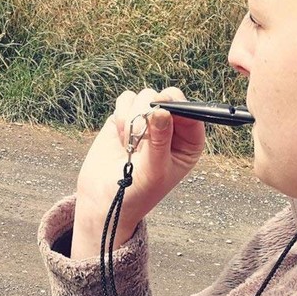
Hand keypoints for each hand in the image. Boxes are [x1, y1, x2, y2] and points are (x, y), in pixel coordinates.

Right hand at [71, 87, 205, 258]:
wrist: (104, 199)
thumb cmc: (136, 192)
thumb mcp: (154, 171)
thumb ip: (160, 140)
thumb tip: (161, 110)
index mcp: (189, 142)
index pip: (192, 113)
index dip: (178, 107)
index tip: (161, 109)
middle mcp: (171, 128)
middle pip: (169, 97)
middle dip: (151, 111)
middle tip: (140, 131)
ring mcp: (148, 120)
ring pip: (145, 96)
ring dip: (133, 119)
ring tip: (129, 144)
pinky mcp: (126, 116)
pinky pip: (126, 100)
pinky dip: (120, 116)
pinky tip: (120, 137)